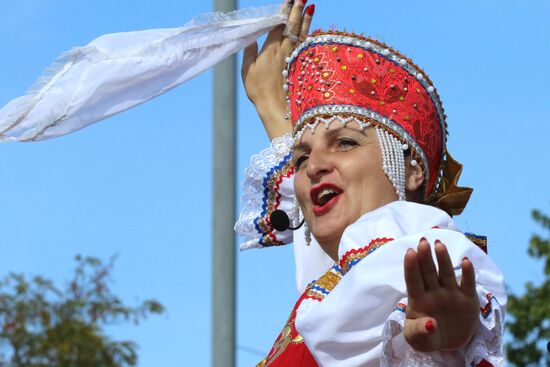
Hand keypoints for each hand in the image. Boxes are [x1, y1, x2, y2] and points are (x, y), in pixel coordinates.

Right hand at [241, 0, 314, 139]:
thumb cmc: (258, 91)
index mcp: (270, 48)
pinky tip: (312, 28)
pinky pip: (305, 45)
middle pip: (292, 25)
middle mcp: (284, 50)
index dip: (284, 10)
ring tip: (311, 5)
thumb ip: (249, 53)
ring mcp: (293, 57)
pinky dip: (309, 34)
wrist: (275, 107)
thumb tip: (250, 38)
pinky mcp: (299, 65)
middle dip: (297, 9)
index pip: (278, 24)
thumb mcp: (248, 71)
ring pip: (301, 33)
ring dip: (306, 18)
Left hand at [403, 238, 479, 351]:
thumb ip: (419, 332)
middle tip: (423, 241)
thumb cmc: (426, 337)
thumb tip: (430, 324)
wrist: (447, 344)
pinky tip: (466, 261)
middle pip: (428, 272)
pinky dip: (468, 273)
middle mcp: (434, 292)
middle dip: (425, 257)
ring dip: (443, 258)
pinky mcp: (467, 299)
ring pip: (446, 273)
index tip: (410, 252)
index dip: (411, 266)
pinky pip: (468, 284)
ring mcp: (450, 293)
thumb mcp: (417, 339)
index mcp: (418, 299)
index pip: (413, 280)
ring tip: (439, 244)